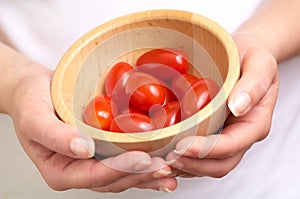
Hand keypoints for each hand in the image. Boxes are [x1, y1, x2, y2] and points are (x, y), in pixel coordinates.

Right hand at [9, 64, 176, 191]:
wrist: (35, 90)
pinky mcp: (101, 152)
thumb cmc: (30, 101)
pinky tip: (162, 164)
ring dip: (148, 175)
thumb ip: (54, 136)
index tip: (143, 158)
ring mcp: (91, 164)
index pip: (94, 175)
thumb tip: (83, 150)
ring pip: (123, 176)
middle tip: (166, 167)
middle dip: (141, 175)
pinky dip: (144, 166)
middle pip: (114, 180)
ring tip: (171, 170)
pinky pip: (124, 163)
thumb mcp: (33, 116)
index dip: (120, 168)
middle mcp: (78, 171)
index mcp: (60, 170)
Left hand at [165, 32, 278, 177]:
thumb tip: (238, 107)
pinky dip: (183, 160)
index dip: (206, 150)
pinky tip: (165, 154)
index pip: (232, 145)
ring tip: (162, 162)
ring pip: (208, 165)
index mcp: (255, 123)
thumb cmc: (253, 58)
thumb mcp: (259, 64)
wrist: (246, 56)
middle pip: (220, 164)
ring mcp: (227, 137)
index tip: (182, 146)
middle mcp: (241, 136)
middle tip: (167, 158)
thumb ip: (252, 85)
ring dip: (185, 167)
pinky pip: (200, 156)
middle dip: (193, 165)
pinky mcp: (213, 134)